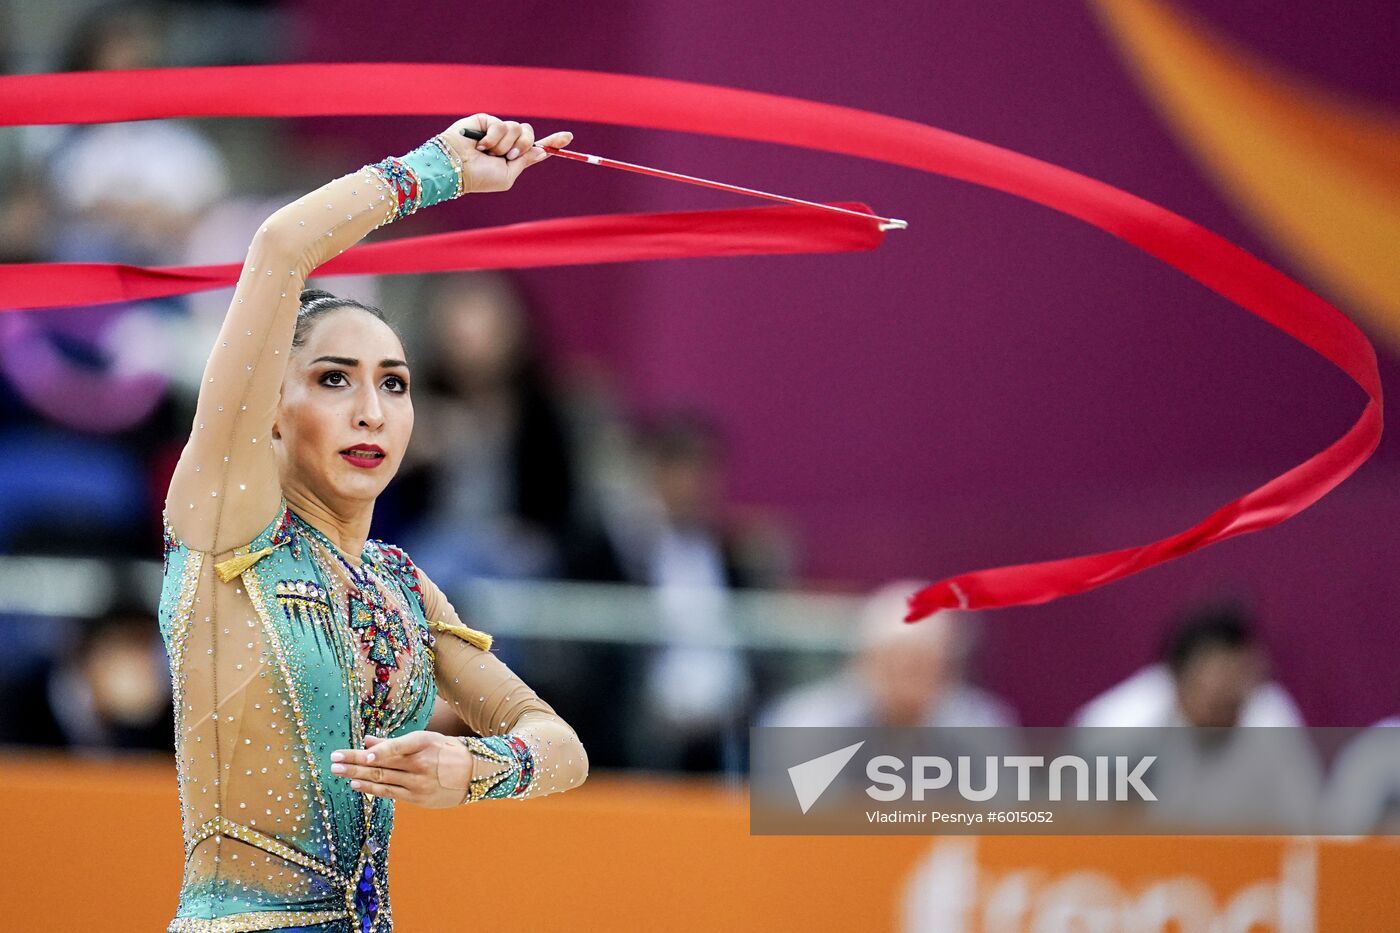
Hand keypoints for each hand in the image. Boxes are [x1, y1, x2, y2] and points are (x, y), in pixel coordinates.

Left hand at [330, 730, 472, 807]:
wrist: (475, 774)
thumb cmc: (446, 752)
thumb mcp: (425, 741)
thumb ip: (394, 742)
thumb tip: (367, 740)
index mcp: (424, 744)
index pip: (398, 747)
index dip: (380, 751)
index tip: (362, 753)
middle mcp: (420, 764)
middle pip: (383, 764)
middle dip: (355, 761)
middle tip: (334, 759)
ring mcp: (418, 783)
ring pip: (382, 779)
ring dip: (357, 775)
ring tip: (337, 770)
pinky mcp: (417, 798)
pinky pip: (390, 793)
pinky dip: (371, 789)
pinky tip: (355, 785)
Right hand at [437, 114, 572, 194]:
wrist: (456, 167)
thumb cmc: (480, 177)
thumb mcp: (507, 175)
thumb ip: (524, 162)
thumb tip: (542, 151)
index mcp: (514, 157)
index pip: (537, 147)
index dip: (553, 142)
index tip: (569, 138)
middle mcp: (508, 142)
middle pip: (530, 134)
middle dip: (523, 145)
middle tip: (507, 156)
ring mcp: (497, 130)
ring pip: (517, 129)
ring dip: (504, 145)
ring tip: (488, 152)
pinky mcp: (486, 120)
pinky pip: (502, 125)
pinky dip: (493, 138)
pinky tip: (479, 144)